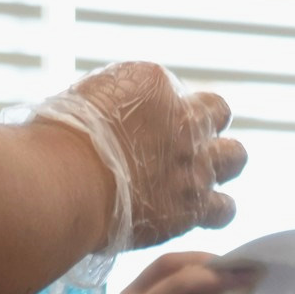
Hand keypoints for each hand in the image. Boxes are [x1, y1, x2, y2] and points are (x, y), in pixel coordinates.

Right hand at [32, 62, 245, 252]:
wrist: (67, 180)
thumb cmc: (57, 140)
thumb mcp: (79, 101)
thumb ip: (110, 107)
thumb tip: (115, 126)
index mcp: (152, 81)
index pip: (170, 88)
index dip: (158, 108)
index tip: (138, 125)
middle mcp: (184, 119)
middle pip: (218, 111)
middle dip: (205, 125)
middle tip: (181, 144)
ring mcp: (195, 163)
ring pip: (237, 157)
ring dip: (223, 164)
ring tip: (198, 176)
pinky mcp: (196, 206)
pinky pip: (225, 209)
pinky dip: (216, 210)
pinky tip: (198, 212)